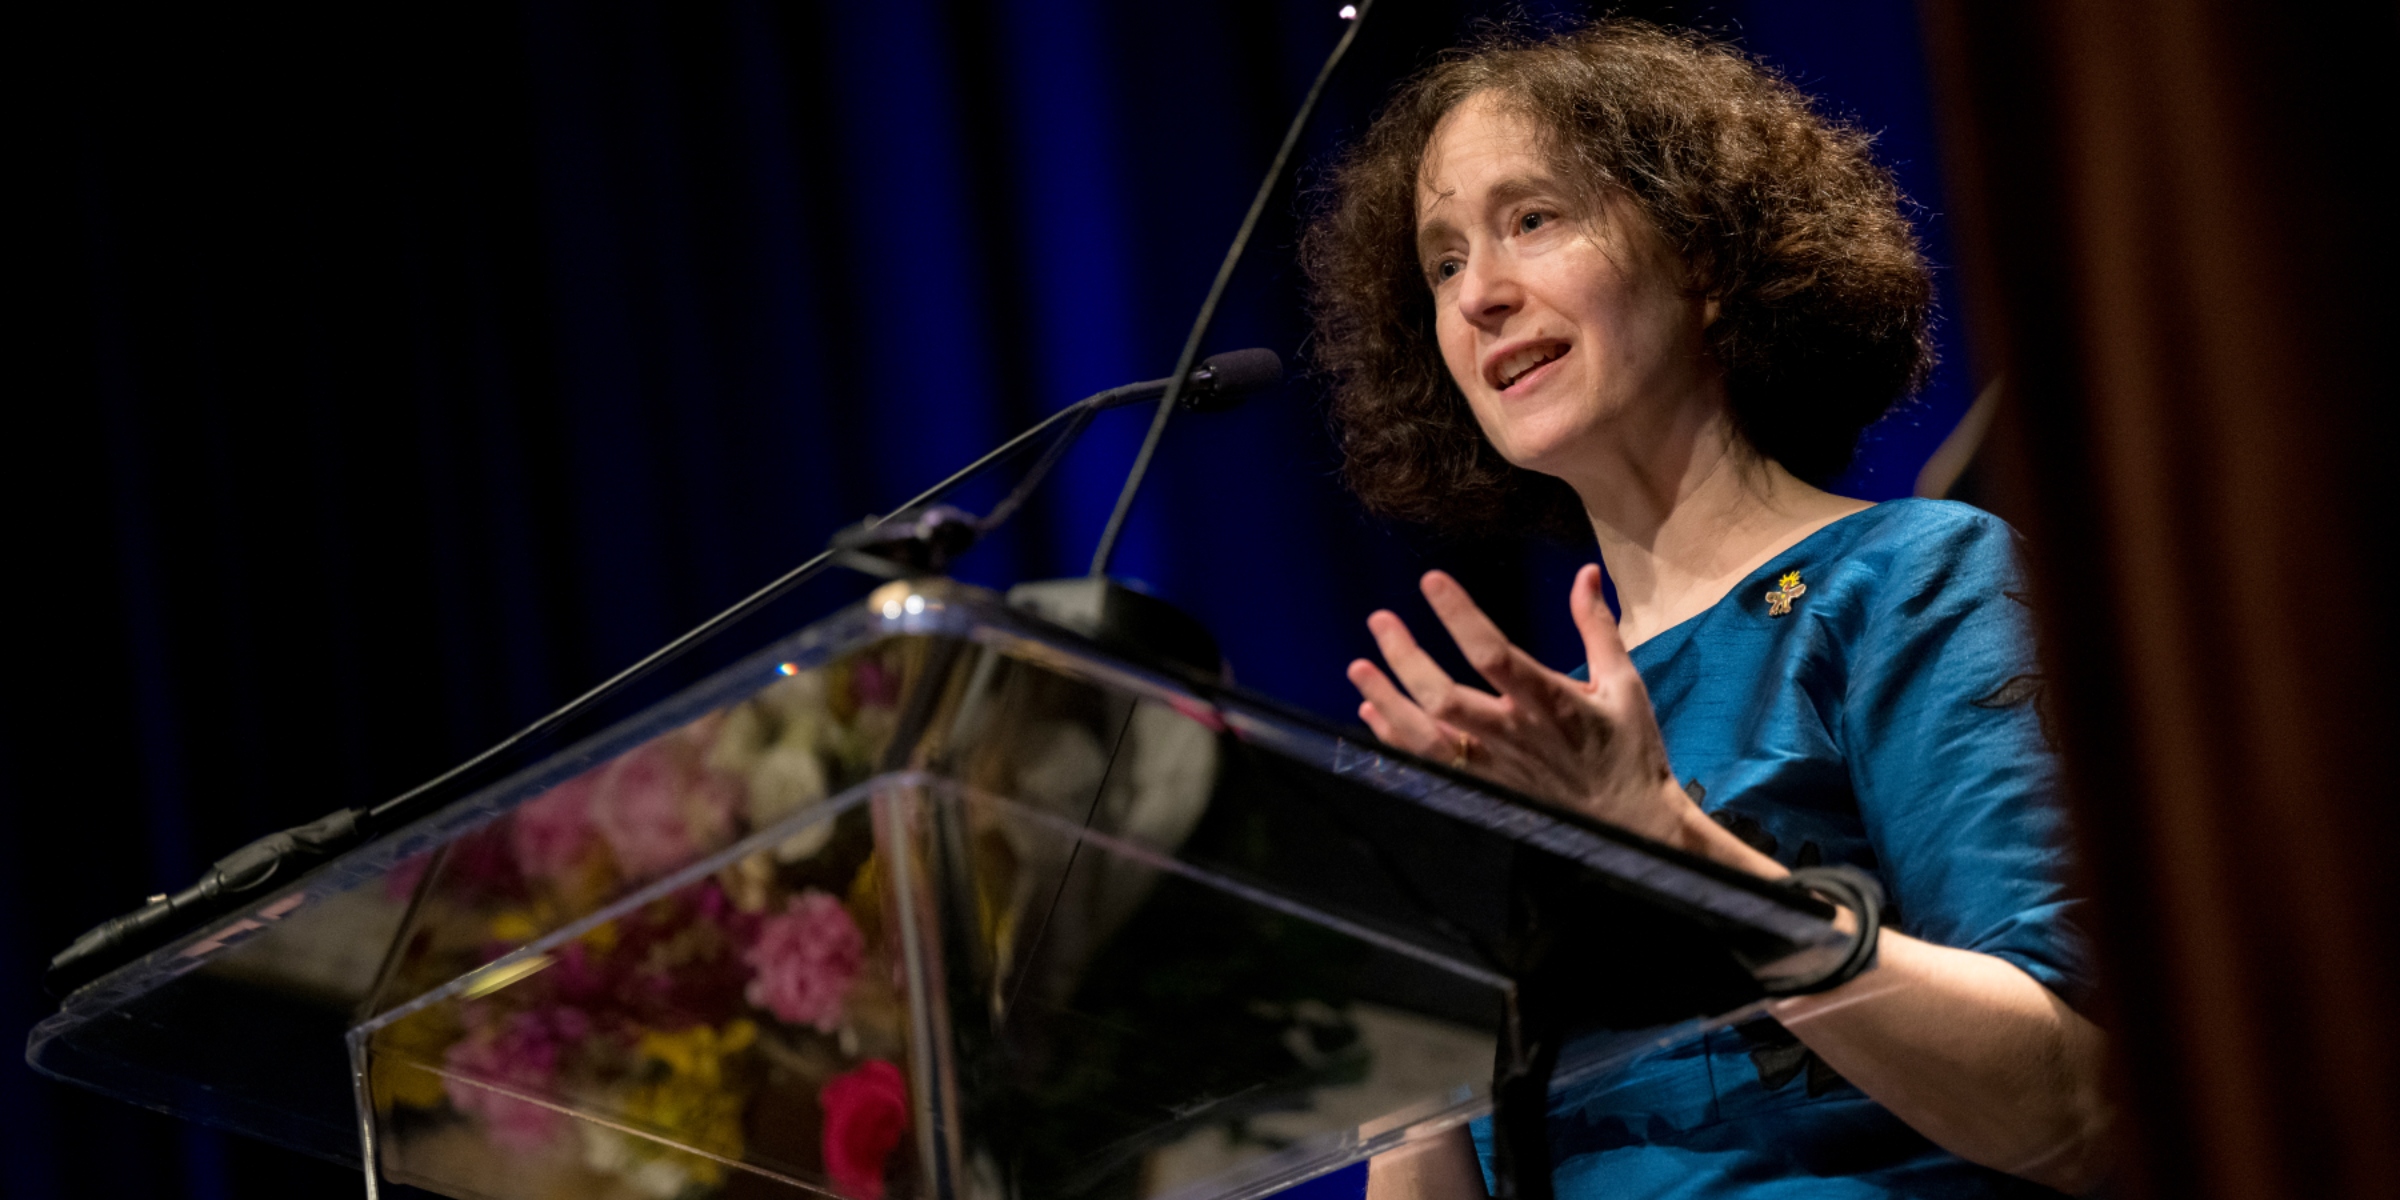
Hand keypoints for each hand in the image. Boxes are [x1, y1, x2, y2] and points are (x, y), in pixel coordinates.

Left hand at [1345, 565, 1699, 846]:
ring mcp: (1494, 768)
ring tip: (1358, 667)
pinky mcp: (1484, 791)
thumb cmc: (1629, 750)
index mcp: (1551, 703)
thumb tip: (1585, 573)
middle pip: (1444, 698)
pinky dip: (1395, 740)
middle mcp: (1514, 737)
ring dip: (1388, 701)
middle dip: (1405, 659)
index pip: (1494, 654)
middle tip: (1379, 620)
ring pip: (1426, 737)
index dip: (1460, 616)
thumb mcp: (1623, 684)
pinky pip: (1428, 766)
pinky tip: (1372, 711)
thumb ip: (1597, 627)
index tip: (1431, 581)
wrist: (1631, 826)